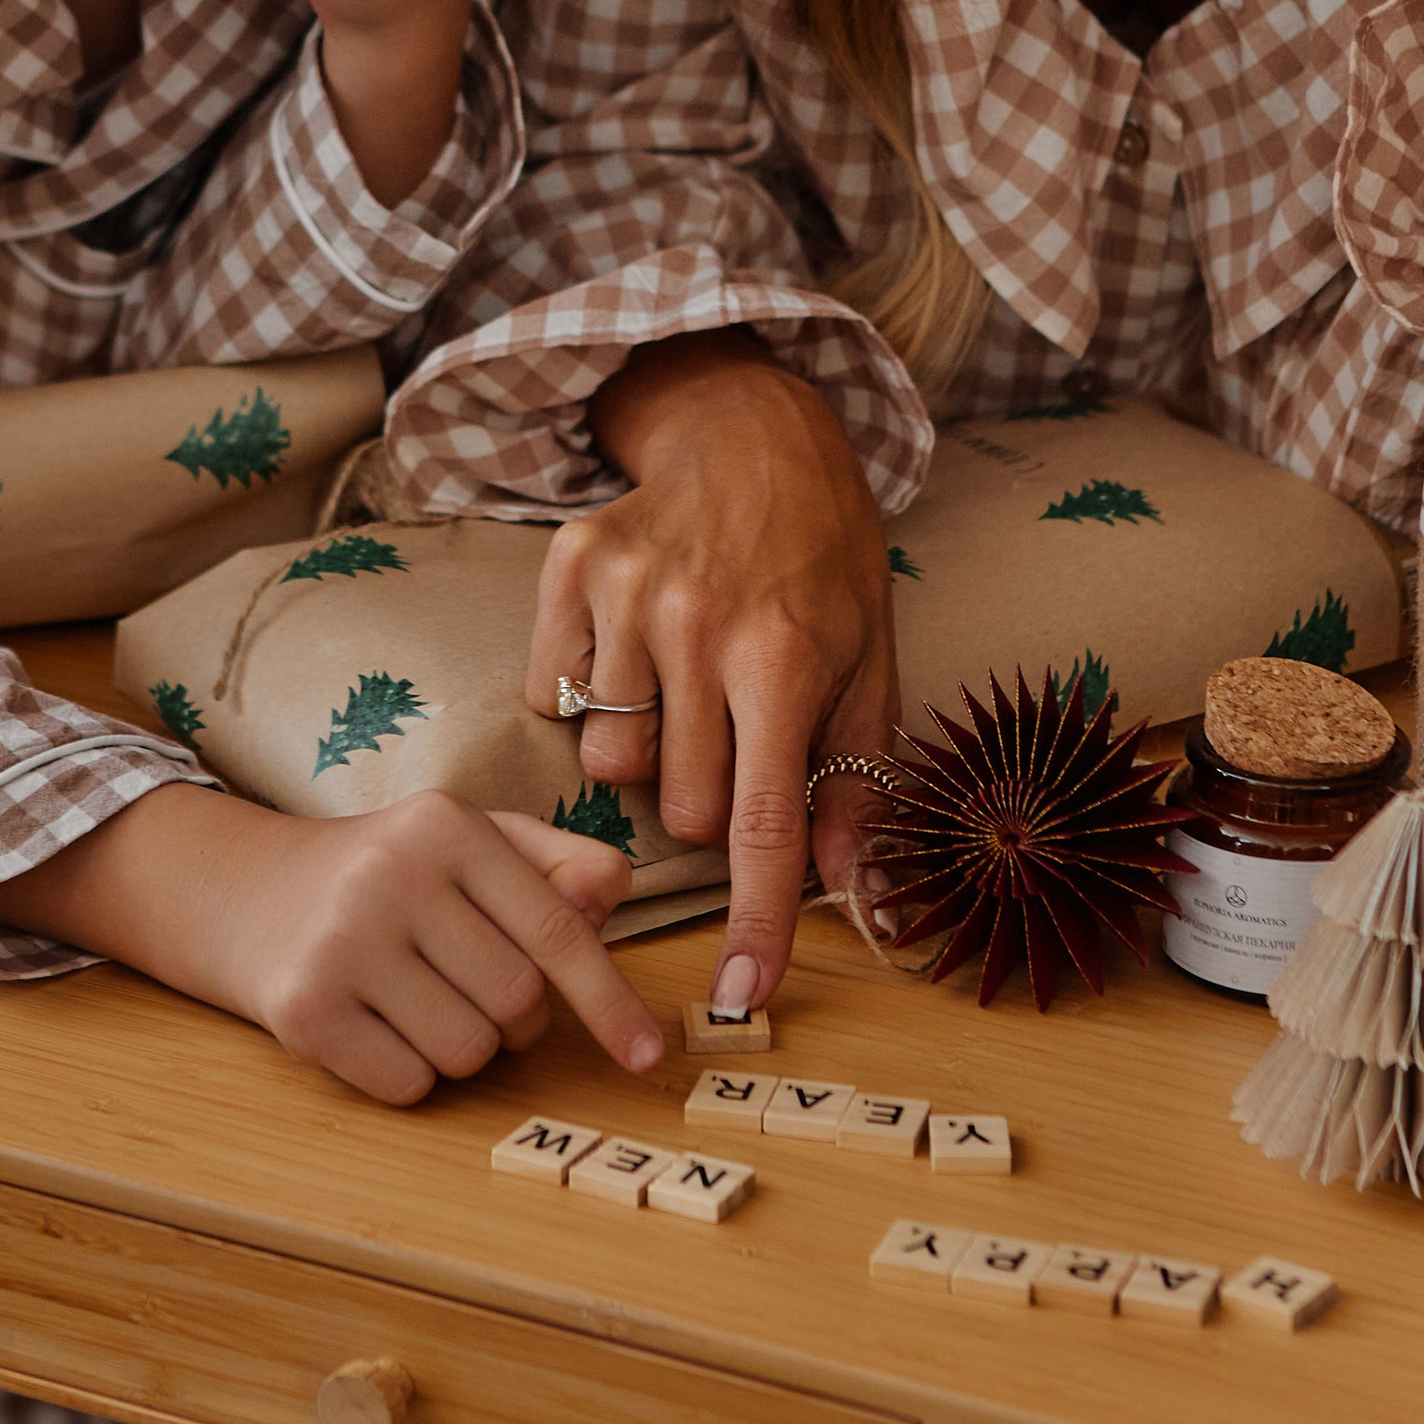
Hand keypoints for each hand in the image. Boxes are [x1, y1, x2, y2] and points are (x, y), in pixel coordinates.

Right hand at [0, 783, 662, 1107]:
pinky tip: (378, 1026)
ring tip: (420, 1000)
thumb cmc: (392, 873)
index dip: (610, 1000)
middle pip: (518, 1003)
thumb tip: (608, 898)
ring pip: (468, 1052)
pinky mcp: (301, 1009)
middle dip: (517, 1018)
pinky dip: (410, 1074)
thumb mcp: (474, 843)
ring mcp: (341, 943)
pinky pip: (408, 1085)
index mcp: (447, 825)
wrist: (248, 892)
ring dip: (463, 1047)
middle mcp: (392, 874)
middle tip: (473, 987)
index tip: (648, 1055)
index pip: (555, 929)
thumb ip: (557, 864)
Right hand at [529, 335, 898, 1015]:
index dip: (755, 919)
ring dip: (646, 745)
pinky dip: (590, 688)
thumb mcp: (868, 663)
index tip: (743, 990)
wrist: (755, 433)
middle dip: (708, 797)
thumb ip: (859, 784)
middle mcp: (699, 625)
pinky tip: (634, 642)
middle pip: (678, 806)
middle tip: (735, 728)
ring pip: (609, 760)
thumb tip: (864, 902)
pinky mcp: (571, 567)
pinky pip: (555, 694)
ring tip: (681, 679)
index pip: (763, 824)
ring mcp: (627, 593)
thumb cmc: (824, 560)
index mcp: (784, 657)